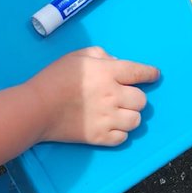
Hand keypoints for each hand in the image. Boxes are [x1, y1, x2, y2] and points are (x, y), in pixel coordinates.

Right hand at [22, 47, 158, 146]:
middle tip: (124, 97)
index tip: (154, 75)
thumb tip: (116, 62)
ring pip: (136, 121)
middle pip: (142, 100)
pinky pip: (122, 138)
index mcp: (108, 72)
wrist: (37, 107)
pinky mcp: (99, 137)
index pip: (139, 72)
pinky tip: (110, 126)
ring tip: (118, 113)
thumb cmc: (54, 78)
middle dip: (136, 97)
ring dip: (129, 116)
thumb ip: (100, 54)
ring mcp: (107, 118)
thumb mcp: (77, 56)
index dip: (150, 74)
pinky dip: (119, 132)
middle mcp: (112, 95)